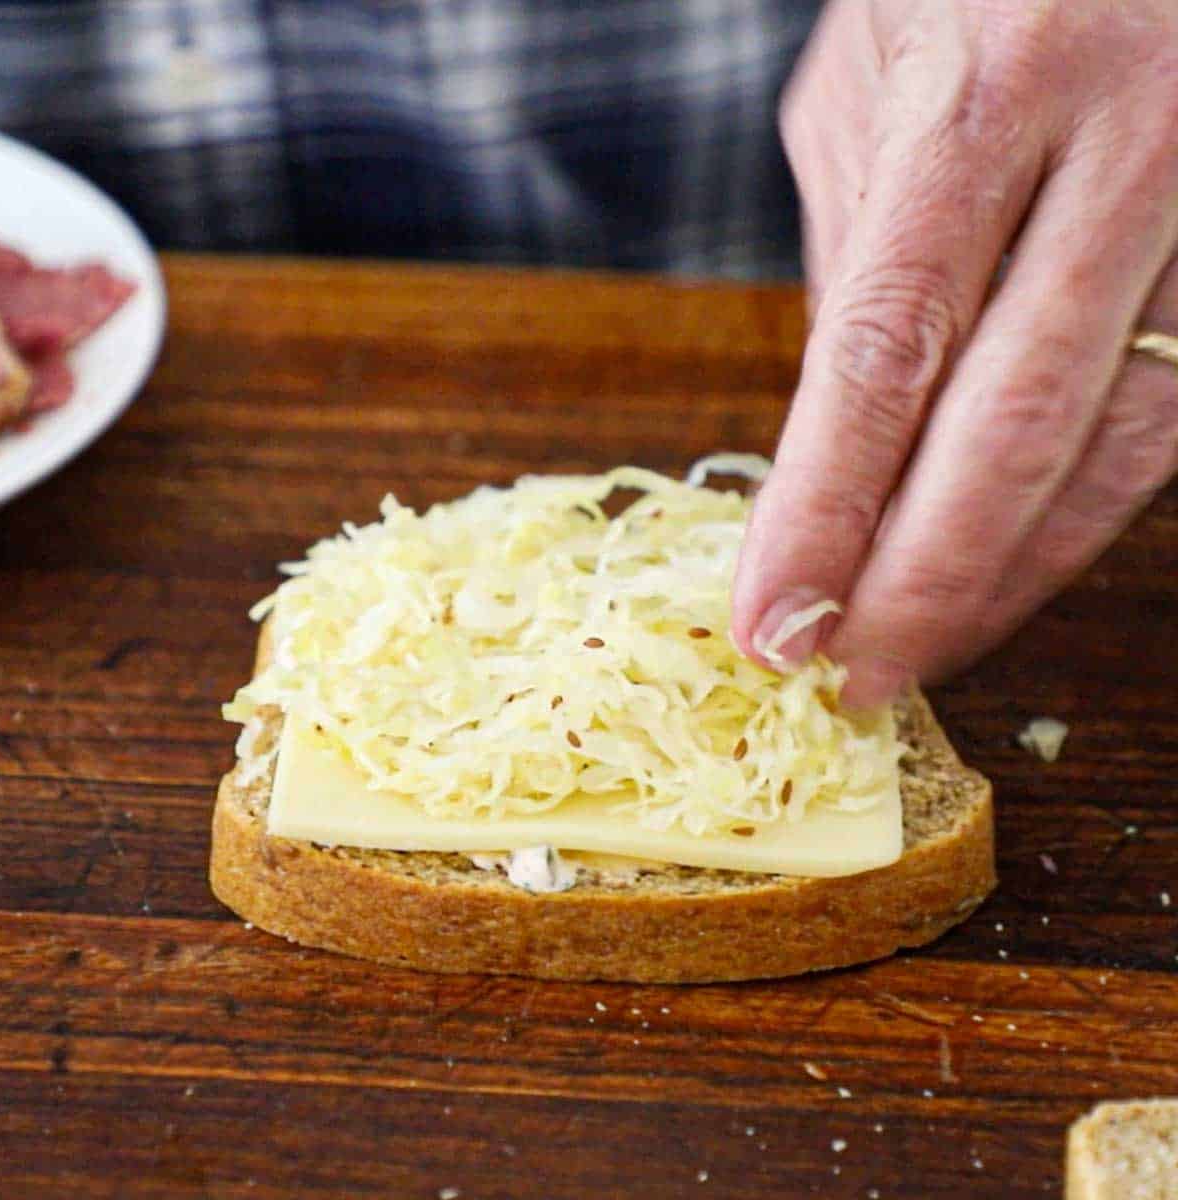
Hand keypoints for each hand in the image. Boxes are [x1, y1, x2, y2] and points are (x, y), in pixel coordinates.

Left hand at [732, 0, 1177, 705]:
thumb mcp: (862, 90)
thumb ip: (852, 267)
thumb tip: (837, 460)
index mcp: (988, 89)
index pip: (886, 351)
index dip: (826, 511)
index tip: (774, 626)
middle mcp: (1129, 143)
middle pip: (1018, 423)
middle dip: (925, 582)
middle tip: (850, 681)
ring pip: (1123, 444)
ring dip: (1013, 573)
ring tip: (922, 647)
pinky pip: (1172, 417)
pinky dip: (1081, 511)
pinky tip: (1010, 564)